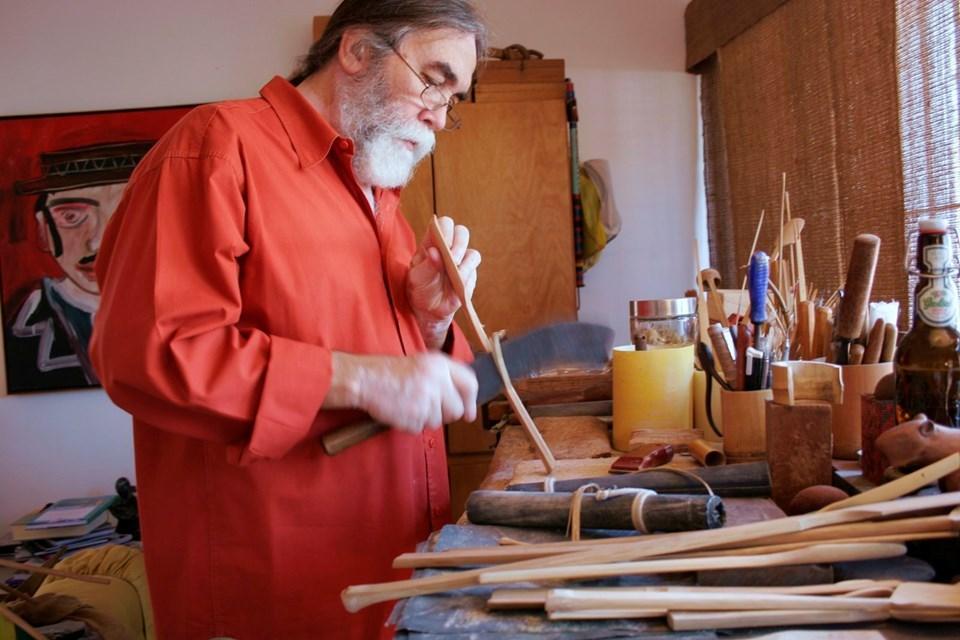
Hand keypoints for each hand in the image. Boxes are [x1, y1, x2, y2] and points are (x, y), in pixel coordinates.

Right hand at [327, 351, 477, 432]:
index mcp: (440, 364)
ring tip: (410, 404)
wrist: (366, 379)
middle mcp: (437, 381)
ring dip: (426, 418)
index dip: (471, 400)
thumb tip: (464, 399)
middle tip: (430, 408)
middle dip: (446, 413)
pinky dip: (412, 423)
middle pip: (456, 409)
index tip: (469, 412)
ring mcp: (426, 399)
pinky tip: (402, 410)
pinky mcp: (414, 416)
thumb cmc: (390, 372)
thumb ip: (444, 376)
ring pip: (439, 421)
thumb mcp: (422, 363)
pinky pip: (421, 427)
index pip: (470, 383)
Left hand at [407, 216, 480, 348]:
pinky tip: (460, 281)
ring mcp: (461, 260)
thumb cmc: (420, 289)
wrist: (429, 310)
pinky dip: (468, 273)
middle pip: (461, 232)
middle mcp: (449, 248)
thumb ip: (426, 266)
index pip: (442, 224)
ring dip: (465, 261)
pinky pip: (474, 269)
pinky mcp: (469, 273)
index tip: (444, 243)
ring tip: (456, 272)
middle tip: (453, 257)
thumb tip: (434, 252)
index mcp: (432, 243)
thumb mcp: (417, 279)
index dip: (445, 230)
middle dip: (459, 244)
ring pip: (472, 251)